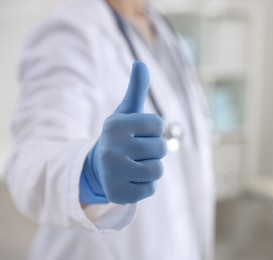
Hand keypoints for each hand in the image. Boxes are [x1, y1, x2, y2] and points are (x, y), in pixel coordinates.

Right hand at [80, 61, 166, 204]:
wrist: (98, 167)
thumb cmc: (120, 136)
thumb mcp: (126, 111)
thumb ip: (136, 89)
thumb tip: (141, 63)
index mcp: (115, 125)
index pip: (158, 125)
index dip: (153, 129)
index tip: (138, 132)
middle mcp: (111, 148)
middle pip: (160, 148)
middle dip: (154, 150)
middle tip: (136, 151)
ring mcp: (113, 173)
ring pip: (157, 170)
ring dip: (151, 168)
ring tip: (134, 165)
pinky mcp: (118, 194)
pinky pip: (150, 189)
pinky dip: (144, 185)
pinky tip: (129, 180)